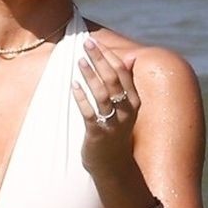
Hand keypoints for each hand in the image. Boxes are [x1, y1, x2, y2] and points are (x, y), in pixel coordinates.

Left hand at [71, 36, 140, 173]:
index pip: (123, 72)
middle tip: (86, 43)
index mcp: (134, 101)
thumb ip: (123, 85)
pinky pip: (89, 113)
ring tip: (79, 60)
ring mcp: (113, 123)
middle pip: (113, 79)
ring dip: (90, 75)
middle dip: (100, 59)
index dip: (109, 55)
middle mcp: (127, 110)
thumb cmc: (115, 131)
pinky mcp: (98, 134)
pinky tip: (73, 85)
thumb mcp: (124, 108)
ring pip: (102, 94)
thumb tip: (127, 59)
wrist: (113, 165)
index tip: (95, 41)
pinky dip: (81, 98)